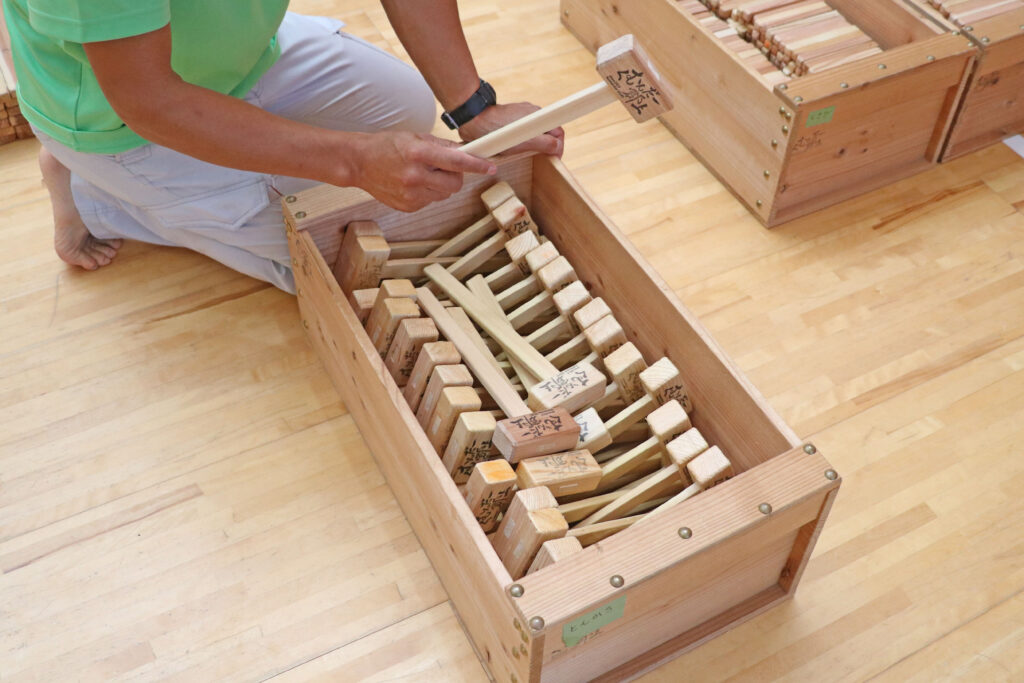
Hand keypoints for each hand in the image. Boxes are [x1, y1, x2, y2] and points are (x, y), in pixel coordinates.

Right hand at [349, 131, 496, 211]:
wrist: (359, 163)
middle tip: (444, 168)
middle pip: (455, 183)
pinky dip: (428, 193)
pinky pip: (431, 201)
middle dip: (456, 176)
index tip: (490, 167)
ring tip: (423, 174)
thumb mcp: (415, 138)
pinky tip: (413, 183)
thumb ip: (442, 146)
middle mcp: (415, 176)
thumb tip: (467, 150)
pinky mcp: (408, 206)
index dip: (476, 165)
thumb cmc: (386, 146)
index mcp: (418, 154)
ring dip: (441, 184)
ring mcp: (411, 194)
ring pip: (444, 194)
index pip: (457, 162)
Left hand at [458, 102, 564, 157]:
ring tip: (527, 155)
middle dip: (547, 147)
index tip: (553, 159)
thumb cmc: (497, 131)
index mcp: (538, 116)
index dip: (558, 147)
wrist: (473, 120)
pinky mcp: (510, 119)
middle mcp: (532, 114)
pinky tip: (514, 148)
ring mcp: (521, 116)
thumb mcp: (525, 142)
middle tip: (541, 160)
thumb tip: (557, 148)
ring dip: (534, 145)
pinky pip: (523, 132)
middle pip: (548, 132)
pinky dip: (522, 141)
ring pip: (535, 133)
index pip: (558, 132)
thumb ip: (545, 144)